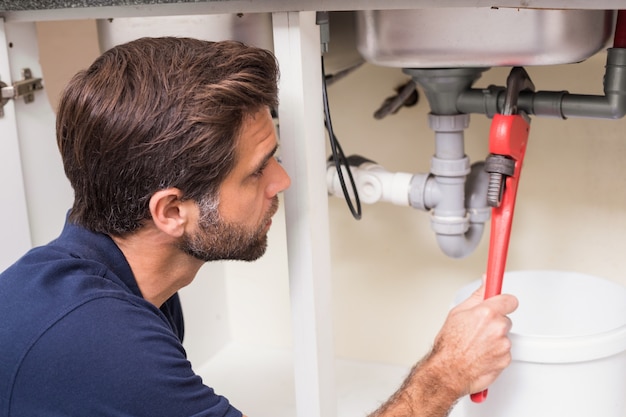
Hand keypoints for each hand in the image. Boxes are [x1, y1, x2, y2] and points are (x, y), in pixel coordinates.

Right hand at [429, 282, 518, 396]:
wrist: (449, 370)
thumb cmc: (449, 344)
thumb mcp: (458, 312)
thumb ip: (477, 295)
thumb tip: (486, 282)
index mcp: (487, 313)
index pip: (509, 300)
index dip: (504, 301)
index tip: (501, 302)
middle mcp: (498, 328)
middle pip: (505, 319)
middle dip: (494, 322)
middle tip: (478, 328)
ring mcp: (503, 344)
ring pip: (504, 336)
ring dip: (494, 339)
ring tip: (477, 343)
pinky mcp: (506, 359)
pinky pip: (504, 351)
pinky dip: (495, 353)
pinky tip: (481, 353)